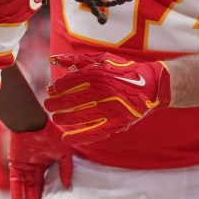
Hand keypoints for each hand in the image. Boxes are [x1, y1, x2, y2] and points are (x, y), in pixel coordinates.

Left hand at [8, 122, 72, 198]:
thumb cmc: (51, 135)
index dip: (49, 193)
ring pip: (25, 187)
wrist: (32, 123)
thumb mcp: (64, 153)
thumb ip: (66, 169)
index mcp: (48, 163)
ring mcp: (24, 166)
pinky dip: (15, 194)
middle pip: (36, 187)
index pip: (47, 181)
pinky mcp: (15, 165)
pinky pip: (14, 183)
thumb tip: (68, 185)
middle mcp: (36, 166)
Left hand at [44, 53, 170, 145]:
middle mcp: (103, 91)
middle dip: (56, 103)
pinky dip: (80, 137)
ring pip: (80, 116)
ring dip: (64, 118)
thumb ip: (76, 60)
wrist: (150, 85)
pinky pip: (95, 132)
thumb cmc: (122, 71)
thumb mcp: (101, 60)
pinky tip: (67, 138)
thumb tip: (51, 60)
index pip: (70, 82)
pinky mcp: (118, 123)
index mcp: (99, 74)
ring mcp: (111, 108)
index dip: (57, 87)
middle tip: (48, 105)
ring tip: (55, 118)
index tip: (50, 90)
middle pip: (72, 99)